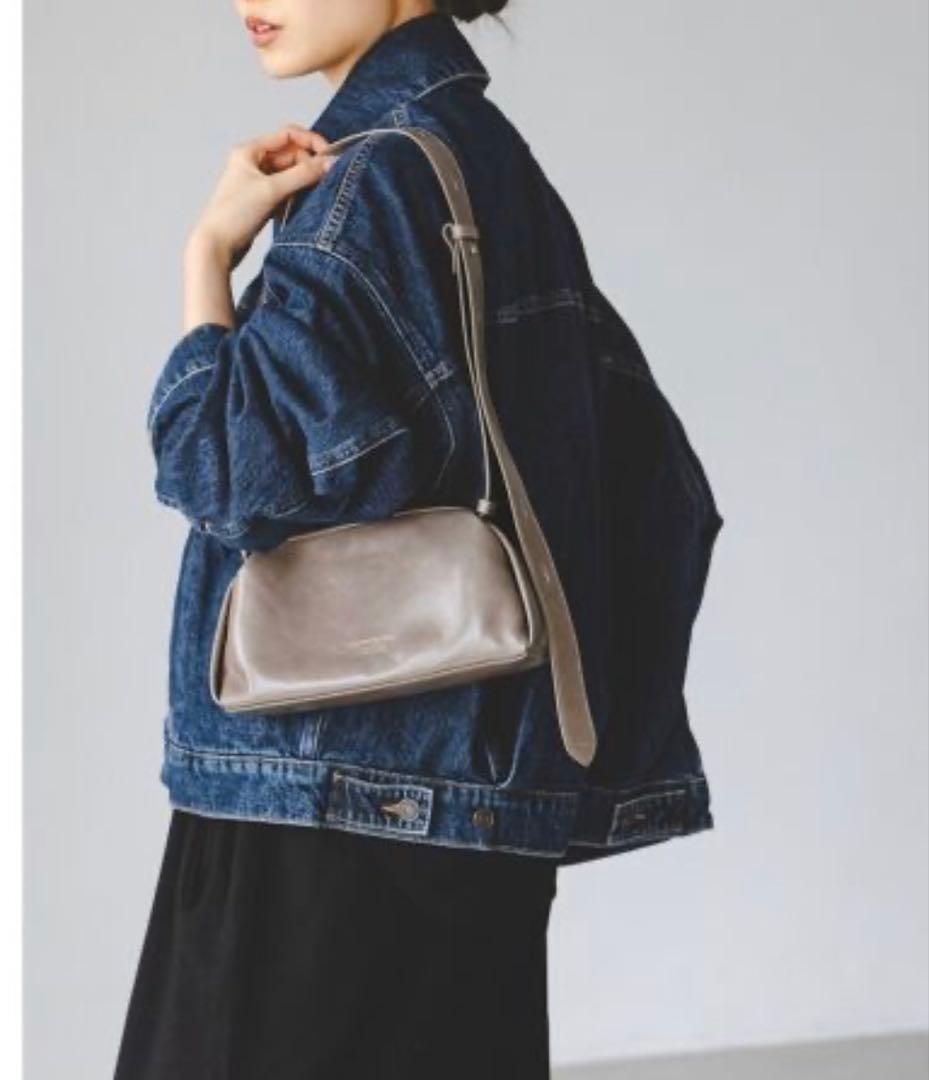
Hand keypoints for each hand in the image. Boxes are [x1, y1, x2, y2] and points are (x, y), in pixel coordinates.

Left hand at [188, 124, 334, 269]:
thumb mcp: (272, 190)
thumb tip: (329, 163)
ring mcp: (258, 183)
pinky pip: (286, 190)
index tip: (328, 155)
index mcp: (249, 151)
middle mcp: (253, 163)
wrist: (216, 246)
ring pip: (290, 174)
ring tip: (314, 192)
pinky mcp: (262, 201)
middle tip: (324, 179)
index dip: (310, 142)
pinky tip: (302, 203)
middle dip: (309, 165)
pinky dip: (297, 194)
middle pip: (291, 155)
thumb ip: (303, 175)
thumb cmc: (234, 215)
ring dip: (304, 180)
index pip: (287, 135)